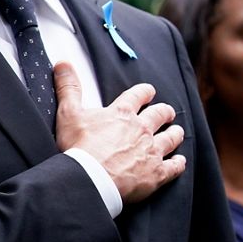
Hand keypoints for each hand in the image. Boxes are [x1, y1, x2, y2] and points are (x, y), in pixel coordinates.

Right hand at [52, 62, 185, 203]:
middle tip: (166, 112)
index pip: (139, 95)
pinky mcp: (157, 173)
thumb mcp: (68, 113)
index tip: (149, 91)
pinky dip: (178, 163)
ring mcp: (152, 151)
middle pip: (160, 115)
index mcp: (122, 113)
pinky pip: (175, 166)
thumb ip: (68, 87)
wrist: (90, 178)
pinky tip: (179, 161)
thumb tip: (63, 63)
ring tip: (176, 131)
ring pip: (172, 138)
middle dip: (164, 112)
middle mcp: (142, 129)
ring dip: (175, 134)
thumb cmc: (79, 146)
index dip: (145, 92)